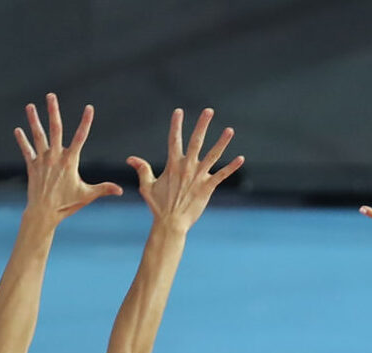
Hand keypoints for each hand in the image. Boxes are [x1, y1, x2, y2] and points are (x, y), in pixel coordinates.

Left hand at [14, 93, 122, 225]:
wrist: (43, 213)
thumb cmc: (66, 205)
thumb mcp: (88, 196)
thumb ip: (104, 189)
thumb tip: (121, 190)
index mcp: (70, 161)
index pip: (80, 137)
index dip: (85, 122)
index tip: (89, 108)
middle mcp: (55, 157)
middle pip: (55, 129)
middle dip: (53, 111)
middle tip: (51, 95)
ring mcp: (42, 161)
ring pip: (38, 136)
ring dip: (34, 120)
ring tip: (30, 106)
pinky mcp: (31, 167)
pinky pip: (26, 150)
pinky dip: (22, 140)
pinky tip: (18, 130)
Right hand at [127, 108, 243, 232]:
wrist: (170, 223)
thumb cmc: (158, 206)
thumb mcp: (147, 186)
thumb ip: (142, 169)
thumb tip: (130, 158)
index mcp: (173, 165)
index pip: (174, 140)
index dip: (176, 125)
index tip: (179, 111)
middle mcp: (187, 168)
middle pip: (196, 141)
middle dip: (202, 125)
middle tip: (209, 111)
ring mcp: (199, 177)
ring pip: (213, 155)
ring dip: (222, 142)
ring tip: (230, 130)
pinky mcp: (208, 188)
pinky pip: (222, 175)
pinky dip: (232, 167)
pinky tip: (241, 158)